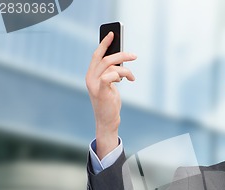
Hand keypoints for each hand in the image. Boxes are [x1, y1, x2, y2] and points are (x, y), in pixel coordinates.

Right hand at [85, 32, 136, 158]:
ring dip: (126, 70)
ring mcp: (94, 84)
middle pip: (105, 58)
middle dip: (121, 54)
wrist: (107, 120)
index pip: (96, 54)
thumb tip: (121, 60)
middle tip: (134, 56)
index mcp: (91, 74)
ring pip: (111, 66)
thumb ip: (112, 73)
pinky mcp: (100, 91)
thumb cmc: (109, 102)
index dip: (104, 43)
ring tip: (132, 77)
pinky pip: (110, 76)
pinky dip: (120, 75)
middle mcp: (90, 77)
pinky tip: (127, 80)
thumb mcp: (110, 85)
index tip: (113, 34)